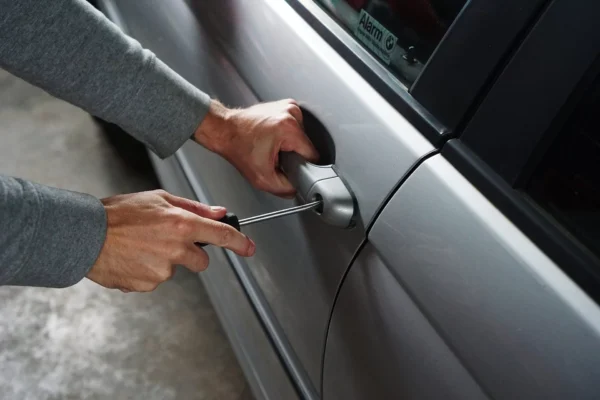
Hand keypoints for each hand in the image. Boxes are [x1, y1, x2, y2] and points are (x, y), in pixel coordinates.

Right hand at [87, 190, 254, 292]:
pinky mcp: (148, 285)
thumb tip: (219, 213)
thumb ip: (193, 207)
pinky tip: (132, 258)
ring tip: (140, 246)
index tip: (249, 248)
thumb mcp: (158, 199)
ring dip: (164, 261)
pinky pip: (155, 279)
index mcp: (181, 224)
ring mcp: (162, 270)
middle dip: (191, 254)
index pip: (221, 236)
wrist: (85, 235)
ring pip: (175, 269)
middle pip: (201, 261)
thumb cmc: (118, 213)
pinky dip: (147, 271)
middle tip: (166, 241)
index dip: (240, 243)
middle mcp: (175, 249)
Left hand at [193, 99, 318, 197]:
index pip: (312, 154)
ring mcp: (289, 106)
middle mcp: (291, 113)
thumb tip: (297, 189)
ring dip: (290, 144)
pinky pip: (295, 127)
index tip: (290, 167)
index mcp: (288, 128)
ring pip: (302, 136)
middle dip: (293, 154)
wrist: (225, 130)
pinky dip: (287, 135)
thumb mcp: (262, 178)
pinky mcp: (285, 105)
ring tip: (272, 146)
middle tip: (275, 156)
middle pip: (306, 145)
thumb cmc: (238, 147)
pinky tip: (273, 137)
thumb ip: (285, 189)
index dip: (302, 166)